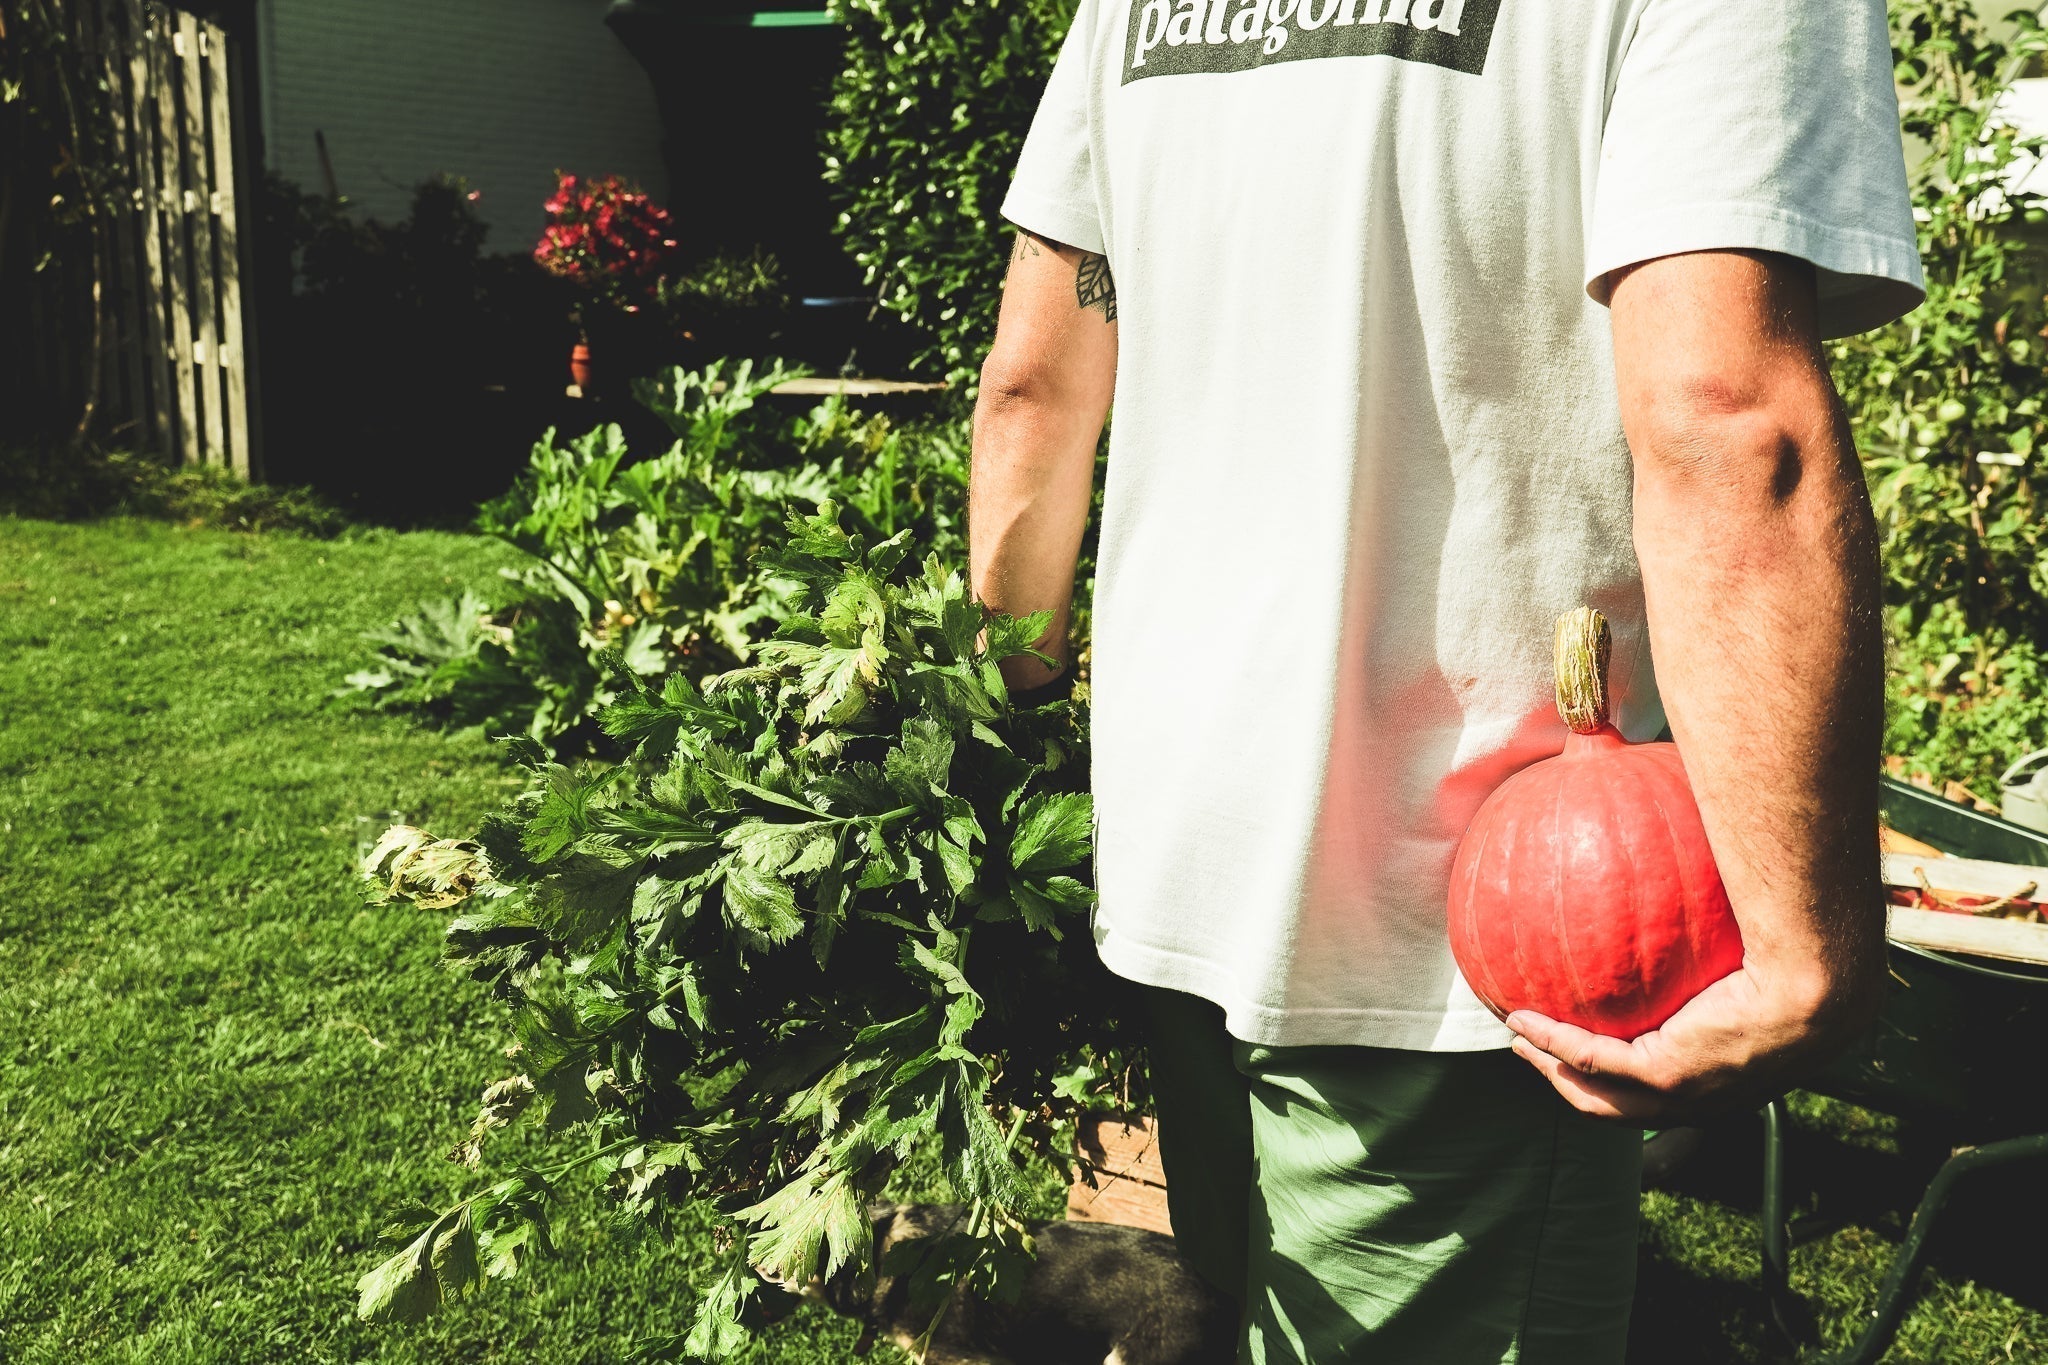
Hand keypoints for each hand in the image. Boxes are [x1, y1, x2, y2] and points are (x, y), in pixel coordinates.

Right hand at [1504, 958, 1879, 1124]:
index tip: (1599, 1040)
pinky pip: (1591, 1061)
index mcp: (1730, 1075)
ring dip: (1553, 1071)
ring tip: (1520, 1039)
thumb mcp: (1760, 945)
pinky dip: (1552, 1043)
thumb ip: (1726, 925)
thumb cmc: (1804, 952)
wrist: (1818, 981)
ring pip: (1599, 1099)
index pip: (1669, 1089)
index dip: (1628, 1074)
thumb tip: (1715, 873)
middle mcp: (1708, 1099)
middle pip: (1624, 1109)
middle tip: (1540, 1051)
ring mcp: (1685, 1098)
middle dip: (1574, 1084)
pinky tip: (1523, 1018)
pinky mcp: (1665, 1079)